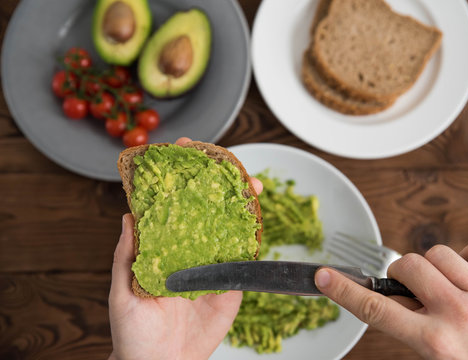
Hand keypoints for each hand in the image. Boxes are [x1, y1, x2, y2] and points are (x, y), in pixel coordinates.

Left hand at [109, 137, 262, 359]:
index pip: (169, 205)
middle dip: (218, 183)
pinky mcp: (231, 285)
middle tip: (230, 164)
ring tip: (251, 184)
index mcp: (160, 248)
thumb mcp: (123, 294)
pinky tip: (258, 218)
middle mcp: (188, 250)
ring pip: (230, 228)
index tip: (185, 150)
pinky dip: (253, 237)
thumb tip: (128, 217)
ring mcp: (212, 266)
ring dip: (241, 204)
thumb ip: (127, 257)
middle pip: (205, 209)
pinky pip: (244, 258)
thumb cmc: (134, 334)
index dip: (177, 177)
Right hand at [315, 239, 467, 359]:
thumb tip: (393, 295)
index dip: (344, 290)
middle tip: (416, 291)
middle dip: (404, 276)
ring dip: (437, 268)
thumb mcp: (434, 358)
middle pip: (407, 266)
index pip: (376, 310)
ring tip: (452, 290)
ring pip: (439, 253)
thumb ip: (410, 328)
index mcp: (436, 342)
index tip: (323, 275)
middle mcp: (461, 316)